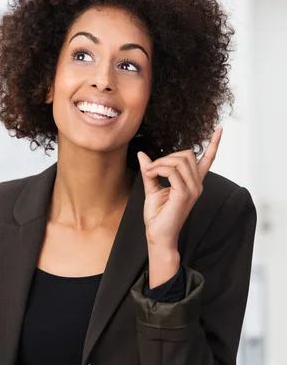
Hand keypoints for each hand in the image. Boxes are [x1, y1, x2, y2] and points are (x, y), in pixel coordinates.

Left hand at [137, 127, 222, 248]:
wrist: (157, 235)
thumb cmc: (157, 215)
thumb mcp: (152, 187)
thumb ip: (151, 171)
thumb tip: (143, 154)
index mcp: (193, 182)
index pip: (208, 159)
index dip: (214, 144)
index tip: (220, 129)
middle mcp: (197, 184)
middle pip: (187, 154)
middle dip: (166, 156)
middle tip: (150, 168)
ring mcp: (193, 189)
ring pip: (179, 161)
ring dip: (160, 162)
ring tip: (149, 172)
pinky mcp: (185, 194)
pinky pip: (172, 171)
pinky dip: (158, 168)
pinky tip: (150, 173)